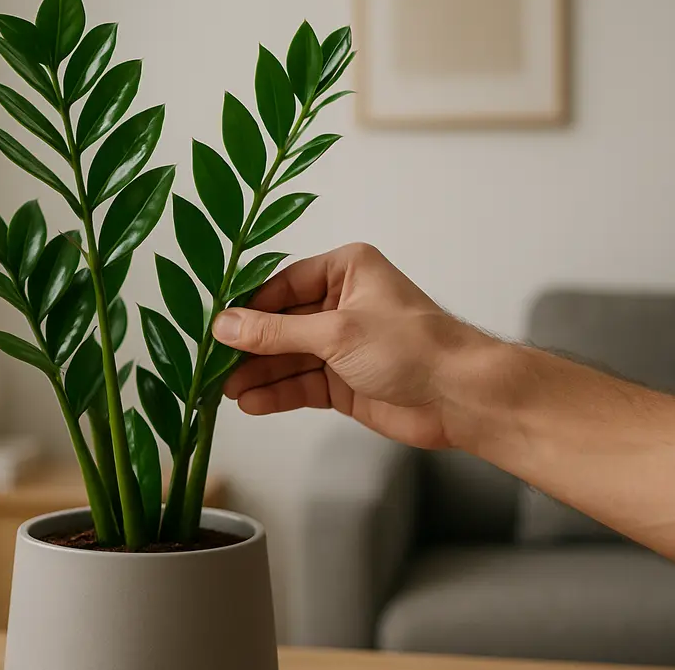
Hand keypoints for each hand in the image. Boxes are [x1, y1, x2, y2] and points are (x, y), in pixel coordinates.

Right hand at [212, 243, 480, 448]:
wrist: (460, 398)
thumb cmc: (412, 346)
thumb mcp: (335, 332)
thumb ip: (276, 332)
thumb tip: (226, 325)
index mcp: (345, 271)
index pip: (282, 285)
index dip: (249, 308)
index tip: (217, 327)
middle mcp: (341, 303)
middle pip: (281, 324)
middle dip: (250, 347)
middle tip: (214, 364)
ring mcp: (342, 345)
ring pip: (288, 358)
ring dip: (258, 374)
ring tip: (225, 390)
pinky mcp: (343, 381)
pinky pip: (300, 384)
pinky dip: (277, 394)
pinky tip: (251, 403)